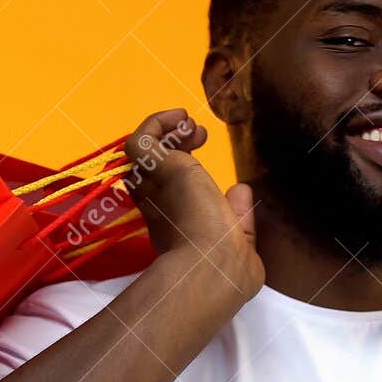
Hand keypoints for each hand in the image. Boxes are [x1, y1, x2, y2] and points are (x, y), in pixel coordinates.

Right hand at [124, 109, 262, 300]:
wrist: (210, 264)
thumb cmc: (226, 258)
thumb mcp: (240, 237)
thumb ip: (241, 216)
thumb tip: (242, 190)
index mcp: (175, 222)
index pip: (163, 191)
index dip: (179, 166)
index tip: (204, 154)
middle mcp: (159, 203)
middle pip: (152, 167)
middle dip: (174, 144)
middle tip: (198, 134)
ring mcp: (152, 185)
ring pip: (142, 151)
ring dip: (166, 129)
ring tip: (190, 124)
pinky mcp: (149, 167)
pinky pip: (139, 140)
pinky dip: (157, 122)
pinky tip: (182, 117)